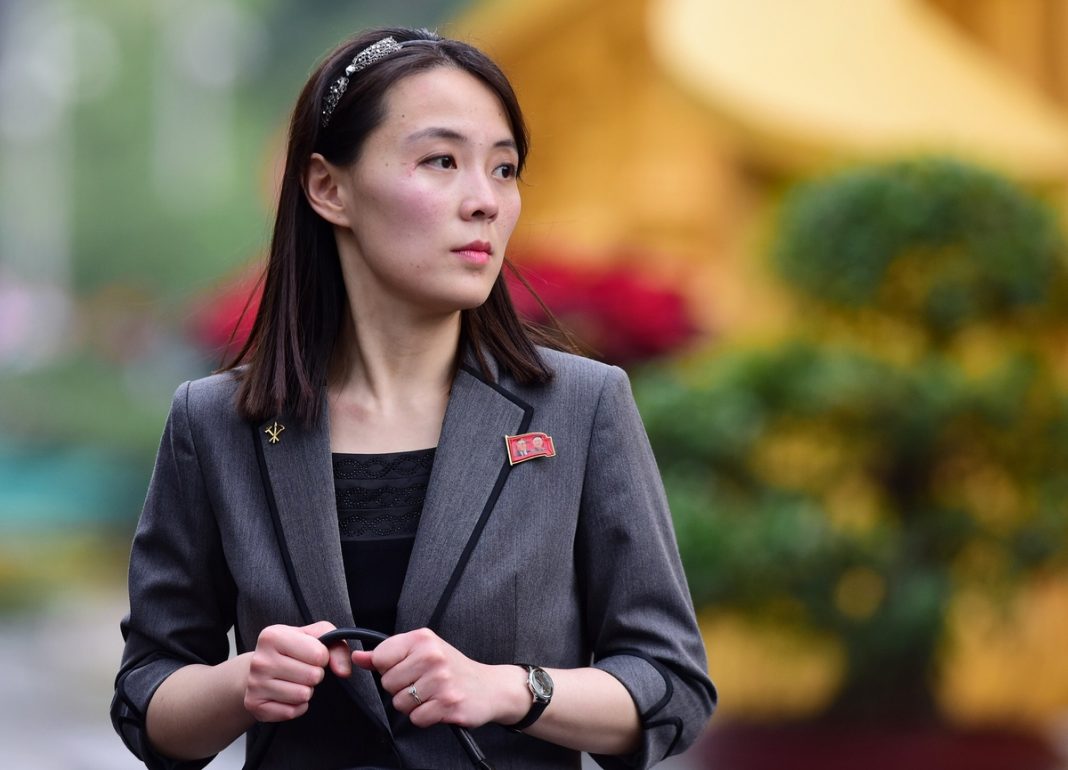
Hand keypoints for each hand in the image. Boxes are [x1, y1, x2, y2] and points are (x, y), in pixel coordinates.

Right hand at [244, 621, 351, 721]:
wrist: (257, 668)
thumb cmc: (290, 649)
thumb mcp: (314, 636)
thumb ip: (337, 645)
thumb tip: (343, 671)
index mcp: (273, 636)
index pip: (318, 654)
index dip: (322, 657)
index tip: (311, 655)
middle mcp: (260, 660)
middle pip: (312, 676)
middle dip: (314, 674)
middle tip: (303, 670)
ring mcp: (255, 684)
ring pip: (302, 695)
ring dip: (306, 690)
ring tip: (294, 681)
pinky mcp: (255, 705)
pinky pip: (291, 712)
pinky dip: (296, 706)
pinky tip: (287, 694)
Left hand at [353, 628, 526, 728]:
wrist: (490, 687)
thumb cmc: (453, 668)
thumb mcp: (422, 652)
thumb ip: (388, 654)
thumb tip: (358, 657)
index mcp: (423, 638)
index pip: (381, 657)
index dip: (389, 668)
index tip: (406, 668)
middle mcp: (432, 656)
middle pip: (388, 683)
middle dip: (401, 688)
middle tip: (423, 683)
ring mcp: (441, 680)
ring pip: (400, 703)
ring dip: (413, 705)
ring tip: (432, 695)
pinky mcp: (449, 703)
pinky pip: (417, 718)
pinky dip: (426, 717)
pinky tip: (439, 706)